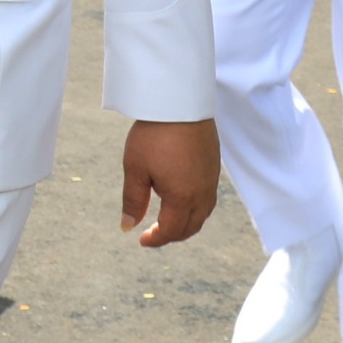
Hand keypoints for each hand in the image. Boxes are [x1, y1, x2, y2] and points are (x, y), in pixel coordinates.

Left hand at [120, 118, 219, 247]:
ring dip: (186, 223)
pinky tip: (181, 199)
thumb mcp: (135, 168)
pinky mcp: (214, 166)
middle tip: (153, 234)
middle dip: (172, 235)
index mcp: (183, 198)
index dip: (156, 239)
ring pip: (202, 214)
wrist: (180, 102)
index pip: (172, 231)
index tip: (141, 240)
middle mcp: (202, 193)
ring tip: (167, 220)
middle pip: (191, 227)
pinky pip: (208, 198)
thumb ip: (133, 201)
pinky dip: (195, 208)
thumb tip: (128, 227)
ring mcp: (211, 180)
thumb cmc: (154, 134)